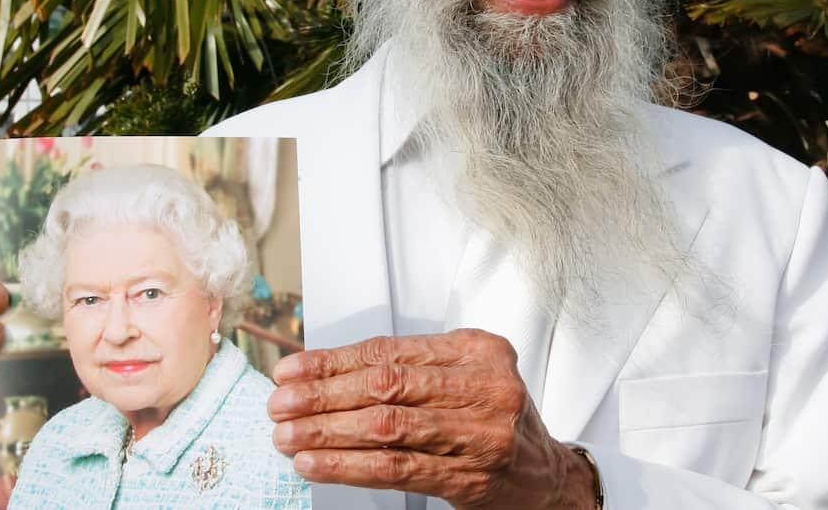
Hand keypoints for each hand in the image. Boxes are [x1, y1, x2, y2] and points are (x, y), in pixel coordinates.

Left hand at [267, 328, 597, 508]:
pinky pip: (396, 468)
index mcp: (478, 350)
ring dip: (327, 431)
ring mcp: (480, 433)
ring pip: (386, 427)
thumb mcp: (464, 378)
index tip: (292, 370)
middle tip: (280, 404)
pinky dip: (347, 465)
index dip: (333, 361)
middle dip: (323, 395)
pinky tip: (315, 463)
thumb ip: (410, 369)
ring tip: (287, 435)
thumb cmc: (491, 420)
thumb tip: (324, 373)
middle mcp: (484, 386)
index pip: (390, 351)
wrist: (546, 477)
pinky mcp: (471, 477)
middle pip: (385, 385)